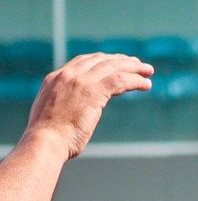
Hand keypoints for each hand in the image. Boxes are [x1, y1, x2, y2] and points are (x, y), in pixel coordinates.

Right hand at [23, 54, 153, 160]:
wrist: (45, 141)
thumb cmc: (50, 137)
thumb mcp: (53, 113)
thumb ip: (65, 105)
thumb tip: (73, 113)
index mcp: (55, 78)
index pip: (83, 61)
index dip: (104, 60)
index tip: (117, 62)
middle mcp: (67, 75)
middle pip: (100, 60)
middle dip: (121, 60)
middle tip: (138, 64)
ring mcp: (79, 81)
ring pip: (112, 67)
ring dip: (133, 68)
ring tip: (148, 71)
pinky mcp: (92, 91)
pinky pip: (120, 80)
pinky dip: (136, 81)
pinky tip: (146, 84)